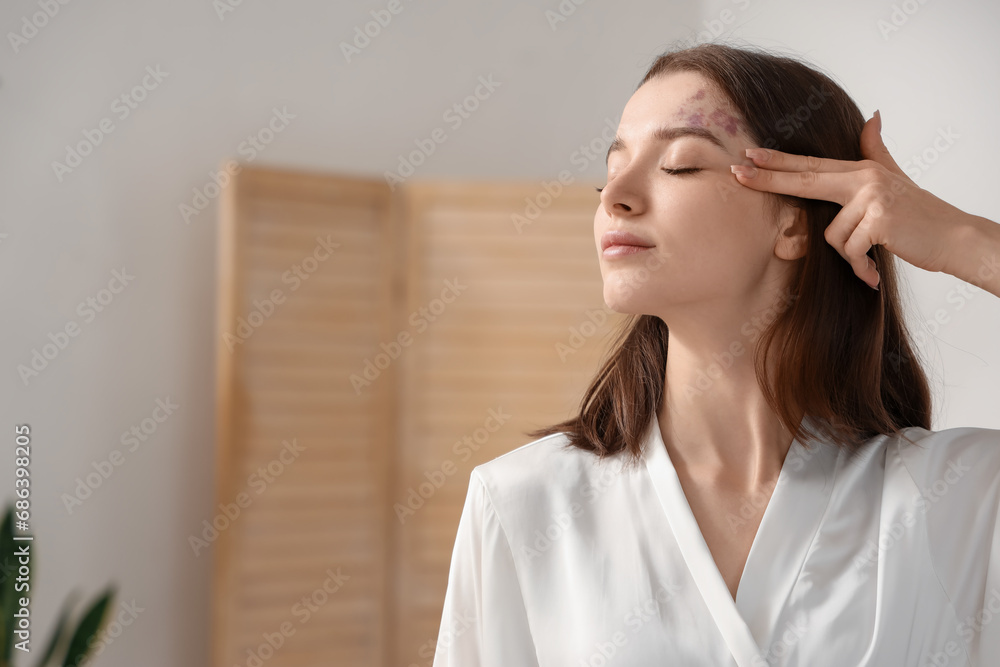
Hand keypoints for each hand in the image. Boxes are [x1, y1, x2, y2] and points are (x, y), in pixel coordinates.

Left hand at [729, 110, 979, 289]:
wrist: (955, 239)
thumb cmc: (920, 215)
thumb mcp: (895, 178)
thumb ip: (876, 150)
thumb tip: (872, 116)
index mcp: (861, 171)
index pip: (811, 166)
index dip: (778, 162)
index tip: (748, 157)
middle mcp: (864, 179)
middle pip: (805, 181)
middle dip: (768, 179)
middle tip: (737, 174)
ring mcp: (872, 198)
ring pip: (831, 236)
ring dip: (850, 257)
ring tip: (871, 260)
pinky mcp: (879, 220)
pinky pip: (850, 252)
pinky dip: (861, 268)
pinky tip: (875, 272)